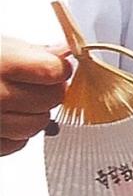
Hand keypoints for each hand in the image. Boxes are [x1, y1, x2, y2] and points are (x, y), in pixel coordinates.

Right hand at [1, 37, 72, 153]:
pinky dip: (17, 133)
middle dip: (49, 91)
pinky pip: (17, 144)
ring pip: (38, 125)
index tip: (56, 67)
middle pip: (51, 99)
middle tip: (36, 84)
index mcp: (1, 64)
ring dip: (35, 114)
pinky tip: (6, 118)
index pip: (53, 71)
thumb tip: (63, 52)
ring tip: (18, 101)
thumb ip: (29, 52)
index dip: (59, 69)